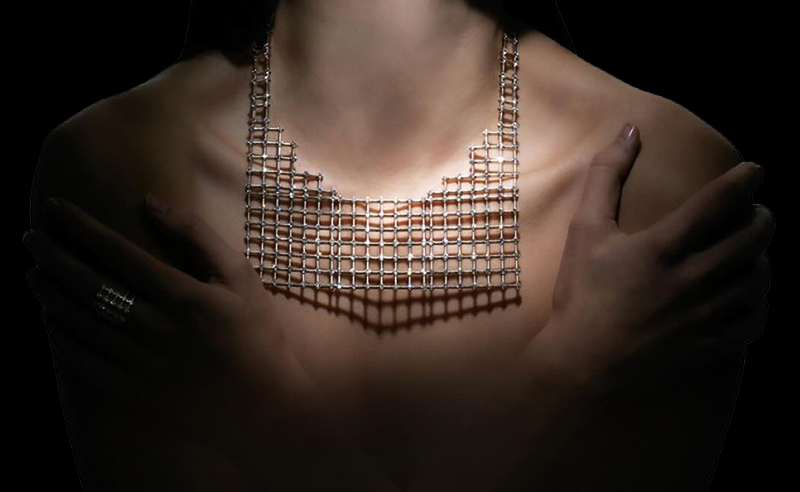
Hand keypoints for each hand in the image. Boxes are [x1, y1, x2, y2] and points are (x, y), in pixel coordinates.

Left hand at [24, 194, 293, 450]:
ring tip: (34, 273)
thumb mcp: (239, 275)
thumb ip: (196, 236)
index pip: (116, 252)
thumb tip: (150, 202)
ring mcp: (140, 363)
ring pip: (78, 322)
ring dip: (49, 293)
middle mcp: (154, 328)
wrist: (265, 401)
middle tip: (30, 238)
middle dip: (53, 256)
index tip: (54, 207)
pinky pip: (82, 362)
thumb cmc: (256, 332)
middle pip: (88, 284)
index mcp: (181, 295)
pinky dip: (60, 337)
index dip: (80, 227)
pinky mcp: (132, 391)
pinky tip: (51, 319)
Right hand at [410, 123, 773, 491]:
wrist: (580, 362)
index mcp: (663, 247)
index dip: (745, 180)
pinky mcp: (708, 345)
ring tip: (751, 252)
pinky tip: (748, 295)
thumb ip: (607, 176)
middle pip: (752, 237)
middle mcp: (691, 279)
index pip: (720, 201)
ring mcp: (703, 315)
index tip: (755, 172)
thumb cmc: (580, 293)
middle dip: (762, 217)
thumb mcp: (584, 230)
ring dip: (762, 258)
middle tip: (756, 212)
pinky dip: (759, 303)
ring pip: (759, 278)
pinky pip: (754, 321)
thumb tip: (630, 130)